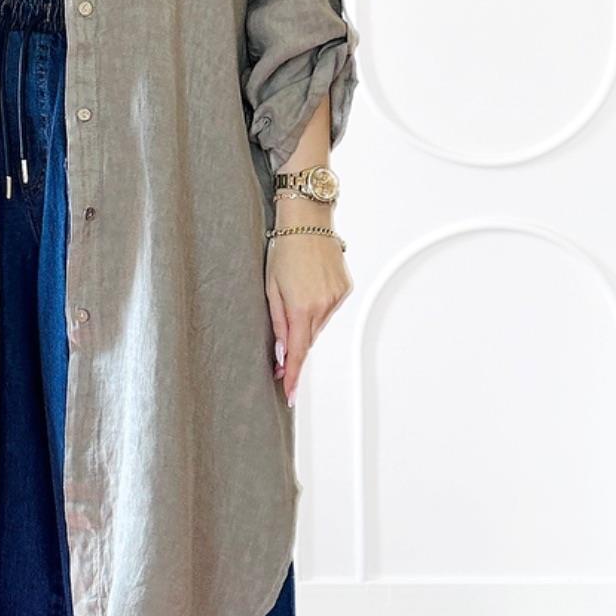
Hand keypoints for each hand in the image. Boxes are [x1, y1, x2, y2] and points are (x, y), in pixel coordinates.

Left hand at [265, 228, 351, 405]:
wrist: (307, 221)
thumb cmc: (283, 249)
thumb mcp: (271, 289)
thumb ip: (278, 324)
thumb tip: (283, 353)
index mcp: (302, 307)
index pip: (298, 352)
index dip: (293, 376)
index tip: (290, 395)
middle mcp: (324, 305)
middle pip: (308, 340)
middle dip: (295, 349)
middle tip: (280, 358)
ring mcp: (337, 297)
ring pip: (319, 325)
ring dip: (306, 324)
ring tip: (293, 299)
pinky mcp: (344, 288)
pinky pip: (329, 309)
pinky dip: (317, 309)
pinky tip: (308, 290)